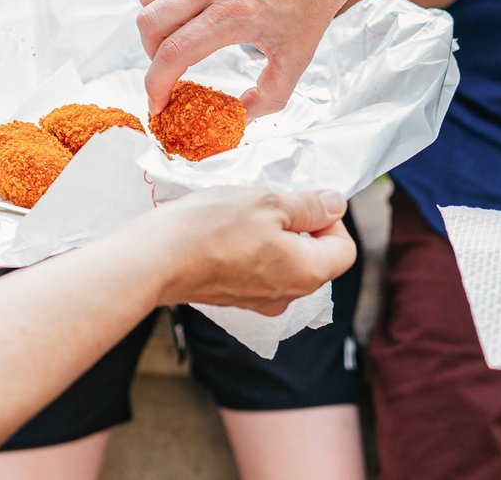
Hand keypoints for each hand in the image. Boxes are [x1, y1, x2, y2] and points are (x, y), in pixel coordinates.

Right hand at [137, 0, 375, 115]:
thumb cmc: (314, 1)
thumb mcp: (297, 59)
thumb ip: (268, 97)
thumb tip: (239, 117)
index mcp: (233, 15)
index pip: (172, 54)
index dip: (155, 85)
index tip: (158, 104)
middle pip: (149, 24)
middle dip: (151, 56)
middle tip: (169, 69)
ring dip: (153, 23)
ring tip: (176, 37)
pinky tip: (188, 9)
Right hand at [147, 187, 354, 313]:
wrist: (156, 259)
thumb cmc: (214, 227)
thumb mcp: (269, 201)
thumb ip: (309, 205)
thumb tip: (336, 204)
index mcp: (308, 274)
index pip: (344, 249)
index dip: (331, 219)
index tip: (303, 200)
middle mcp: (289, 296)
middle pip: (315, 256)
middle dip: (300, 224)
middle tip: (271, 201)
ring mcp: (259, 301)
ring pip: (285, 261)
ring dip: (274, 234)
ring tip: (245, 213)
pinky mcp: (233, 297)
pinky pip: (258, 269)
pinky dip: (252, 248)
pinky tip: (226, 229)